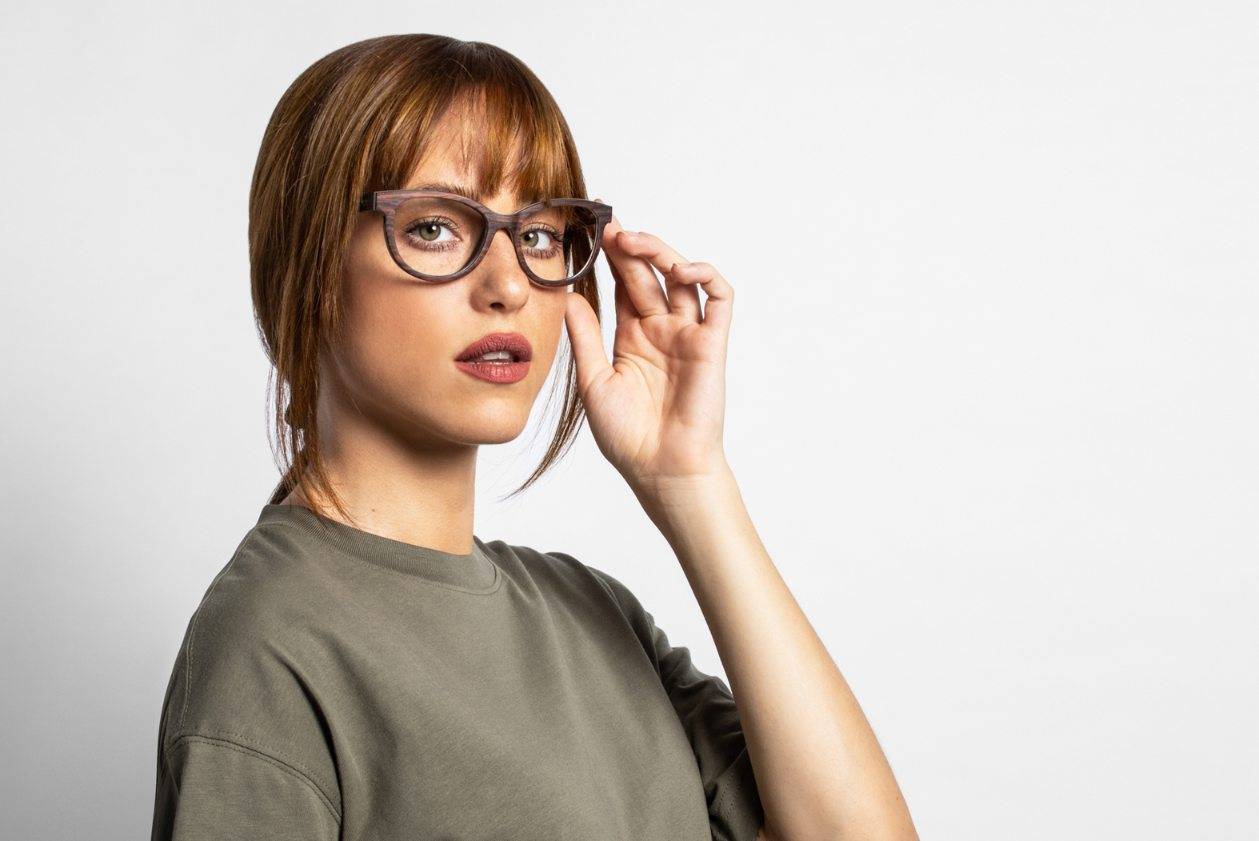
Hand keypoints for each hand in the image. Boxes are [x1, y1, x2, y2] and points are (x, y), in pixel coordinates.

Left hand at [563, 212, 734, 497]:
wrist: (661, 469)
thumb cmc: (628, 436)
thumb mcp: (593, 381)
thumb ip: (584, 338)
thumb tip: (566, 297)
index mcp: (632, 338)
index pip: (623, 286)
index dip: (611, 259)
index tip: (592, 234)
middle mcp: (661, 330)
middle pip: (649, 274)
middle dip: (630, 247)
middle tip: (609, 226)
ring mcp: (688, 334)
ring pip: (681, 277)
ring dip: (661, 252)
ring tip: (632, 242)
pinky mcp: (712, 343)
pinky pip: (719, 298)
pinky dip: (705, 276)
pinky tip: (680, 269)